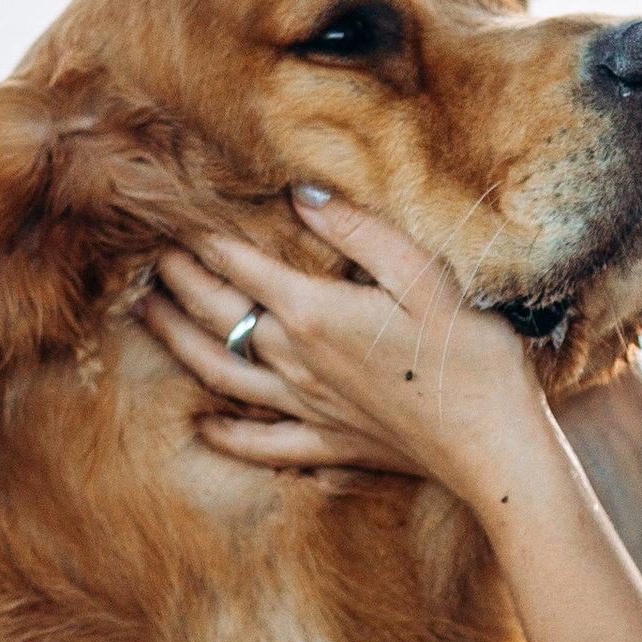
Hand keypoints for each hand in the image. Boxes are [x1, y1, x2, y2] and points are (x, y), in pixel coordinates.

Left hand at [142, 188, 552, 501]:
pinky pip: (261, 443)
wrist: (492, 446)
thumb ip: (359, 230)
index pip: (238, 265)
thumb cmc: (469, 354)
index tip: (169, 213)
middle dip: (178, 281)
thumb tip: (300, 194)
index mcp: (314, 311)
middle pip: (216, 314)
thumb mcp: (424, 275)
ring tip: (148, 316)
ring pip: (220, 372)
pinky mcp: (328, 442)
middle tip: (150, 256)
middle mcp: (295, 360)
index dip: (200, 237)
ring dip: (177, 342)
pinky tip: (203, 428)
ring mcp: (307, 406)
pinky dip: (226, 436)